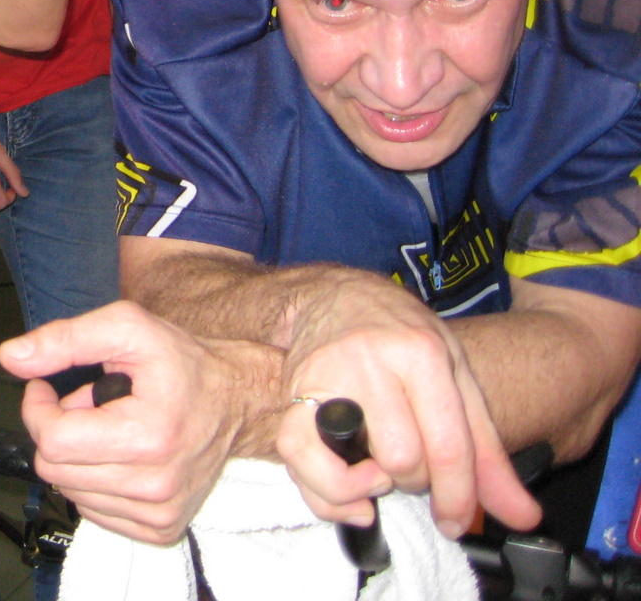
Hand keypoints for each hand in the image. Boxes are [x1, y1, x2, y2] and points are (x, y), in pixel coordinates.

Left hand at [0, 301, 275, 543]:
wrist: (237, 401)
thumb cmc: (182, 362)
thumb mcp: (125, 328)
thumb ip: (63, 340)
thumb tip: (10, 356)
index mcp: (148, 436)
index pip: (53, 440)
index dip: (36, 407)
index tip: (45, 386)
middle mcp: (156, 485)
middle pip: (54, 469)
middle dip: (57, 429)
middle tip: (85, 403)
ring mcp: (160, 513)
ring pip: (69, 491)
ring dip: (76, 455)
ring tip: (108, 426)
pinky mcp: (161, 529)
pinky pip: (92, 510)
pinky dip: (92, 480)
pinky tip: (118, 453)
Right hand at [271, 273, 540, 535]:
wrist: (338, 295)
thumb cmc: (402, 338)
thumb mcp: (456, 377)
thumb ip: (487, 452)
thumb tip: (523, 517)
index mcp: (422, 353)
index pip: (447, 446)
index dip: (458, 497)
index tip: (457, 521)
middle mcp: (371, 360)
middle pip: (405, 460)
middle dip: (417, 482)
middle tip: (415, 469)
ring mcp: (326, 375)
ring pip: (357, 465)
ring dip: (377, 486)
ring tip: (383, 470)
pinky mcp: (292, 392)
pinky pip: (301, 459)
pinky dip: (327, 491)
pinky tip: (350, 489)